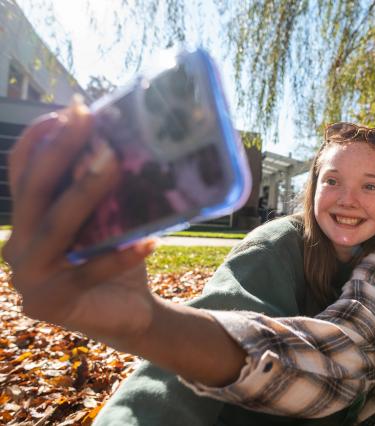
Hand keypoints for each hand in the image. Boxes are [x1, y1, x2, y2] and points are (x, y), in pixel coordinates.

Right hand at [3, 100, 155, 343]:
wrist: (128, 315)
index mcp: (27, 221)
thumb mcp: (104, 221)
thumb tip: (113, 142)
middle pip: (37, 190)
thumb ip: (98, 192)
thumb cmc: (114, 260)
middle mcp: (17, 246)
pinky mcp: (52, 303)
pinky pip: (91, 271)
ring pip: (59, 226)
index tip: (69, 108)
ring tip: (112, 159)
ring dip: (86, 189)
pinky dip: (121, 255)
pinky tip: (149, 240)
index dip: (42, 138)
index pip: (24, 171)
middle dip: (61, 149)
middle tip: (86, 116)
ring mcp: (29, 277)